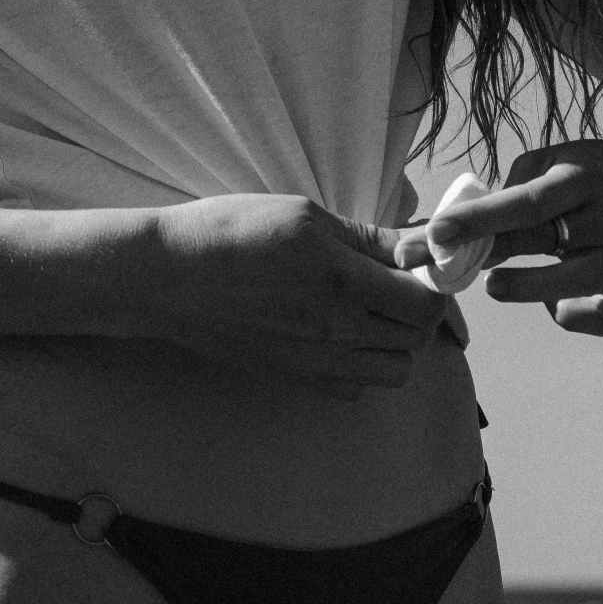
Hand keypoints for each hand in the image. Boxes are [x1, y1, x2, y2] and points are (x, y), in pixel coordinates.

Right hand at [152, 194, 447, 396]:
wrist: (169, 277)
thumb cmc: (232, 231)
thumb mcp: (304, 214)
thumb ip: (367, 237)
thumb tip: (418, 245)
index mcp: (342, 279)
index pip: (425, 303)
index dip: (433, 284)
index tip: (418, 266)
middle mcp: (336, 328)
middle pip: (416, 339)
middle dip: (419, 311)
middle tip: (396, 284)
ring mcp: (316, 360)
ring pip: (394, 372)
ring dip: (395, 344)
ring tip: (371, 313)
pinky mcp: (296, 377)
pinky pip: (355, 389)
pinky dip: (360, 368)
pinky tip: (339, 336)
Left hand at [392, 135, 602, 336]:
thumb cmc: (590, 174)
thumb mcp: (553, 159)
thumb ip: (509, 188)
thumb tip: (463, 225)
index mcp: (582, 178)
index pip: (525, 200)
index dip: (479, 217)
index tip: (436, 230)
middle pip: (544, 239)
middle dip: (483, 253)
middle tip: (438, 264)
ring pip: (581, 282)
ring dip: (532, 287)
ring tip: (493, 286)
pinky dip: (582, 319)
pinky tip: (554, 309)